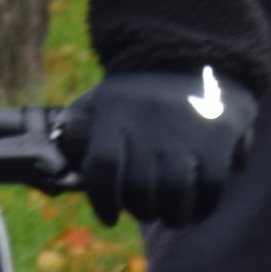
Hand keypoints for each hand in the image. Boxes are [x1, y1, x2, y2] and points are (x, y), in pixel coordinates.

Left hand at [62, 66, 257, 228]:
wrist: (196, 55)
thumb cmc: (139, 93)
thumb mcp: (103, 100)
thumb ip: (79, 132)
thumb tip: (52, 170)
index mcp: (115, 111)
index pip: (102, 168)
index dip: (103, 201)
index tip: (109, 217)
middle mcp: (149, 120)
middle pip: (141, 188)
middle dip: (142, 209)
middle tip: (145, 210)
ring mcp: (185, 128)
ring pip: (176, 194)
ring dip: (173, 215)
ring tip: (171, 215)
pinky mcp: (218, 136)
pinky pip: (211, 187)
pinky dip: (203, 206)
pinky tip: (196, 207)